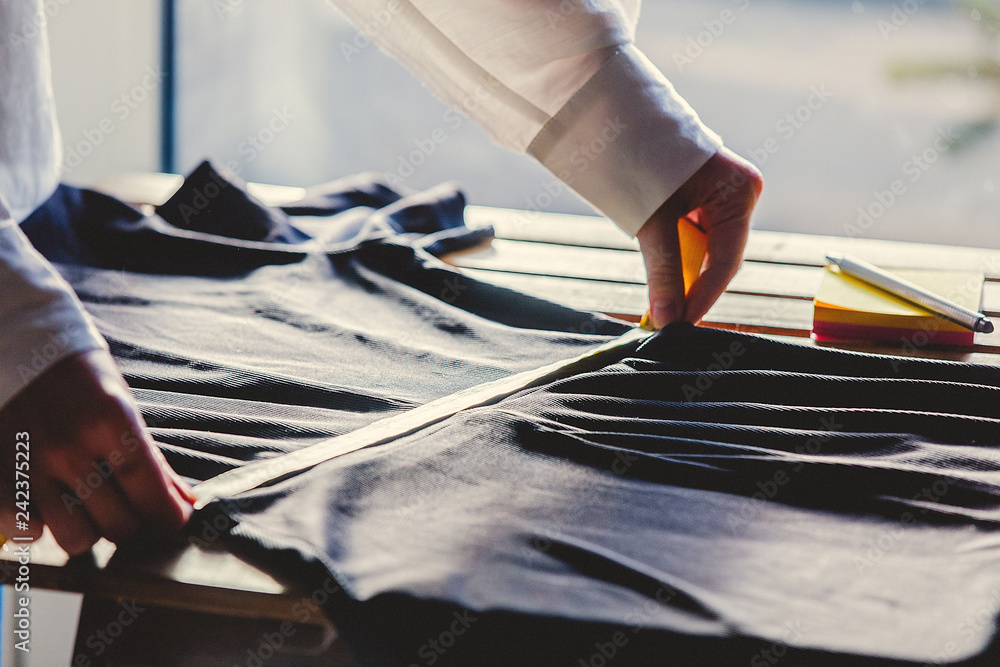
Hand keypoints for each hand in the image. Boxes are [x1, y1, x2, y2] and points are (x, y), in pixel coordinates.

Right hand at [0, 349, 193, 554]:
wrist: (20, 348)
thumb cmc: (78, 374)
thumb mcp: (124, 404)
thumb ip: (151, 458)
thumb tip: (182, 500)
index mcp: (109, 422)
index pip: (151, 494)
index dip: (170, 516)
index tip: (175, 518)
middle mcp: (69, 449)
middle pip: (119, 525)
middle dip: (137, 521)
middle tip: (135, 506)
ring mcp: (32, 466)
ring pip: (77, 538)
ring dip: (92, 529)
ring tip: (93, 507)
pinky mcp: (0, 475)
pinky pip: (26, 531)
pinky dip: (42, 527)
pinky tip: (51, 509)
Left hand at [636, 147, 762, 327]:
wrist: (611, 117)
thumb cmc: (637, 157)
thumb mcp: (652, 220)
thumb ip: (664, 271)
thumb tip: (666, 320)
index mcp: (739, 191)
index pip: (726, 259)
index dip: (704, 295)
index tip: (682, 324)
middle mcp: (737, 194)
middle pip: (718, 258)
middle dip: (691, 289)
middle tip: (668, 321)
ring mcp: (719, 197)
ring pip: (702, 251)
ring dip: (680, 276)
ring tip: (659, 305)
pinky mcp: (698, 199)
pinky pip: (690, 238)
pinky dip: (673, 259)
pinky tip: (660, 281)